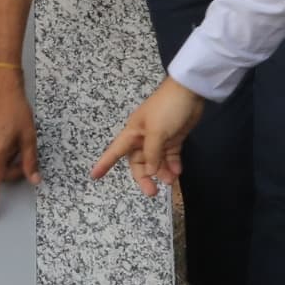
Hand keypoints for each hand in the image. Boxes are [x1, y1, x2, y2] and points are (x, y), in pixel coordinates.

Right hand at [0, 72, 39, 218]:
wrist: (2, 90)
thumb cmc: (17, 112)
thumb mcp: (29, 138)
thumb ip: (30, 162)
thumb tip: (34, 180)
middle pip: (0, 172)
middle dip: (14, 169)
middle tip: (26, 155)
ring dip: (9, 157)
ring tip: (19, 139)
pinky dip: (3, 150)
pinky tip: (10, 134)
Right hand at [91, 76, 206, 197]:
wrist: (190, 92)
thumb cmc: (167, 108)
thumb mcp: (156, 131)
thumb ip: (152, 153)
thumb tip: (149, 171)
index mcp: (133, 132)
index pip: (115, 151)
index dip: (104, 163)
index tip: (94, 176)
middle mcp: (143, 137)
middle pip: (139, 162)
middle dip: (145, 177)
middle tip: (153, 192)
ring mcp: (159, 138)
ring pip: (156, 161)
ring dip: (162, 172)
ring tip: (171, 179)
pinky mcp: (173, 138)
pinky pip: (170, 156)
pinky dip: (173, 164)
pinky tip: (178, 171)